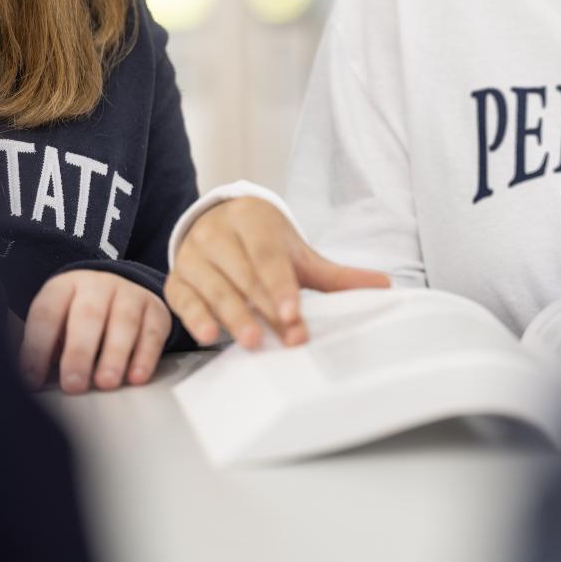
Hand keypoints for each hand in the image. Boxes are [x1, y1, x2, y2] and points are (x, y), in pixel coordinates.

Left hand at [19, 270, 171, 393]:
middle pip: (88, 315)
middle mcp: (98, 285)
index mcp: (64, 287)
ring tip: (105, 383)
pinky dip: (145, 356)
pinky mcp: (156, 309)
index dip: (37, 347)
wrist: (121, 293)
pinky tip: (135, 377)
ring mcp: (130, 294)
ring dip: (114, 355)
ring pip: (124, 322)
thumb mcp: (56, 324)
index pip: (47, 314)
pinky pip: (153, 332)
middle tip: (73, 384)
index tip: (32, 380)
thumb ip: (42, 348)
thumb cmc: (77, 320)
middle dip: (80, 352)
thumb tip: (26, 382)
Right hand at [165, 197, 389, 348]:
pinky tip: (211, 336)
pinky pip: (185, 299)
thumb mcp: (296, 252)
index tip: (295, 315)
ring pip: (215, 288)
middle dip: (267, 309)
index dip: (281, 286)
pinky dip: (196, 317)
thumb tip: (383, 285)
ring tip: (253, 342)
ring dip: (235, 317)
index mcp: (251, 218)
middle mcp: (216, 233)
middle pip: (244, 275)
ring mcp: (193, 255)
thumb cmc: (262, 242)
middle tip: (286, 337)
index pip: (267, 255)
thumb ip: (334, 274)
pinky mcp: (177, 279)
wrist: (217, 224)